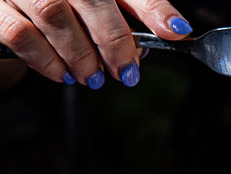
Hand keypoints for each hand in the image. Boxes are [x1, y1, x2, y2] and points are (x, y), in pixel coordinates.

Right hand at [0, 0, 191, 87]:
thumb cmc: (71, 2)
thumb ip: (140, 8)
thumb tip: (177, 30)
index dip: (156, 9)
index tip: (178, 31)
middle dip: (114, 42)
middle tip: (125, 72)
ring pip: (53, 15)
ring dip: (80, 55)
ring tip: (94, 77)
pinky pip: (20, 34)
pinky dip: (45, 60)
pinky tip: (62, 73)